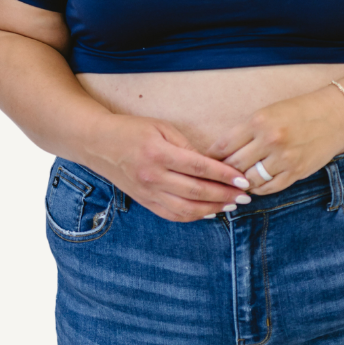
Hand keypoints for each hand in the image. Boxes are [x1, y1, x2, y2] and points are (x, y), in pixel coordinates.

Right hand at [85, 113, 251, 221]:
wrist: (98, 143)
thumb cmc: (133, 130)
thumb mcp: (161, 128)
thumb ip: (186, 146)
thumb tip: (212, 163)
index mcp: (158, 154)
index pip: (198, 167)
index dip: (223, 175)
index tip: (242, 179)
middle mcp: (153, 177)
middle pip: (195, 191)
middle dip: (224, 195)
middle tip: (245, 196)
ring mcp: (147, 193)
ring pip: (185, 209)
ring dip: (212, 209)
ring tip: (232, 205)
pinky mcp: (144, 201)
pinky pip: (172, 214)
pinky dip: (193, 216)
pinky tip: (209, 212)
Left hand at [206, 88, 343, 194]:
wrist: (333, 117)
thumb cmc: (297, 112)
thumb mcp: (268, 113)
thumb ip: (246, 131)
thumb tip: (221, 152)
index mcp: (259, 121)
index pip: (224, 145)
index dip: (212, 156)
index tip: (206, 161)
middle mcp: (270, 140)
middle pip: (234, 165)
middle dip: (223, 172)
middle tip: (216, 177)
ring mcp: (284, 159)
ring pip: (250, 180)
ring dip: (240, 183)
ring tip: (234, 183)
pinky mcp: (296, 172)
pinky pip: (268, 188)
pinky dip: (258, 189)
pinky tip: (254, 185)